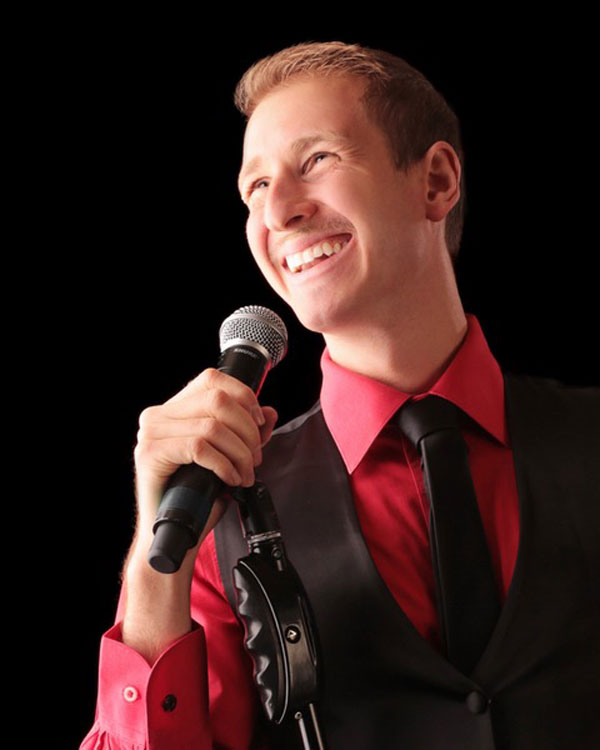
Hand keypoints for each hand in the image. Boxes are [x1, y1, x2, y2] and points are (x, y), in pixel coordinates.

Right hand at [132, 367, 277, 545]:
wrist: (173, 534)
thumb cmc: (197, 498)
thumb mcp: (230, 458)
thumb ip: (247, 433)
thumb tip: (269, 412)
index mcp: (174, 409)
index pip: (212, 379)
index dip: (243, 396)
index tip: (258, 423)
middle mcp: (158, 415)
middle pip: (218, 400)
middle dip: (247, 431)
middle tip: (254, 459)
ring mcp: (151, 434)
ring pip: (212, 426)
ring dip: (239, 453)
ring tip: (244, 474)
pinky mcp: (150, 454)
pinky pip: (199, 447)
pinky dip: (223, 464)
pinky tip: (229, 479)